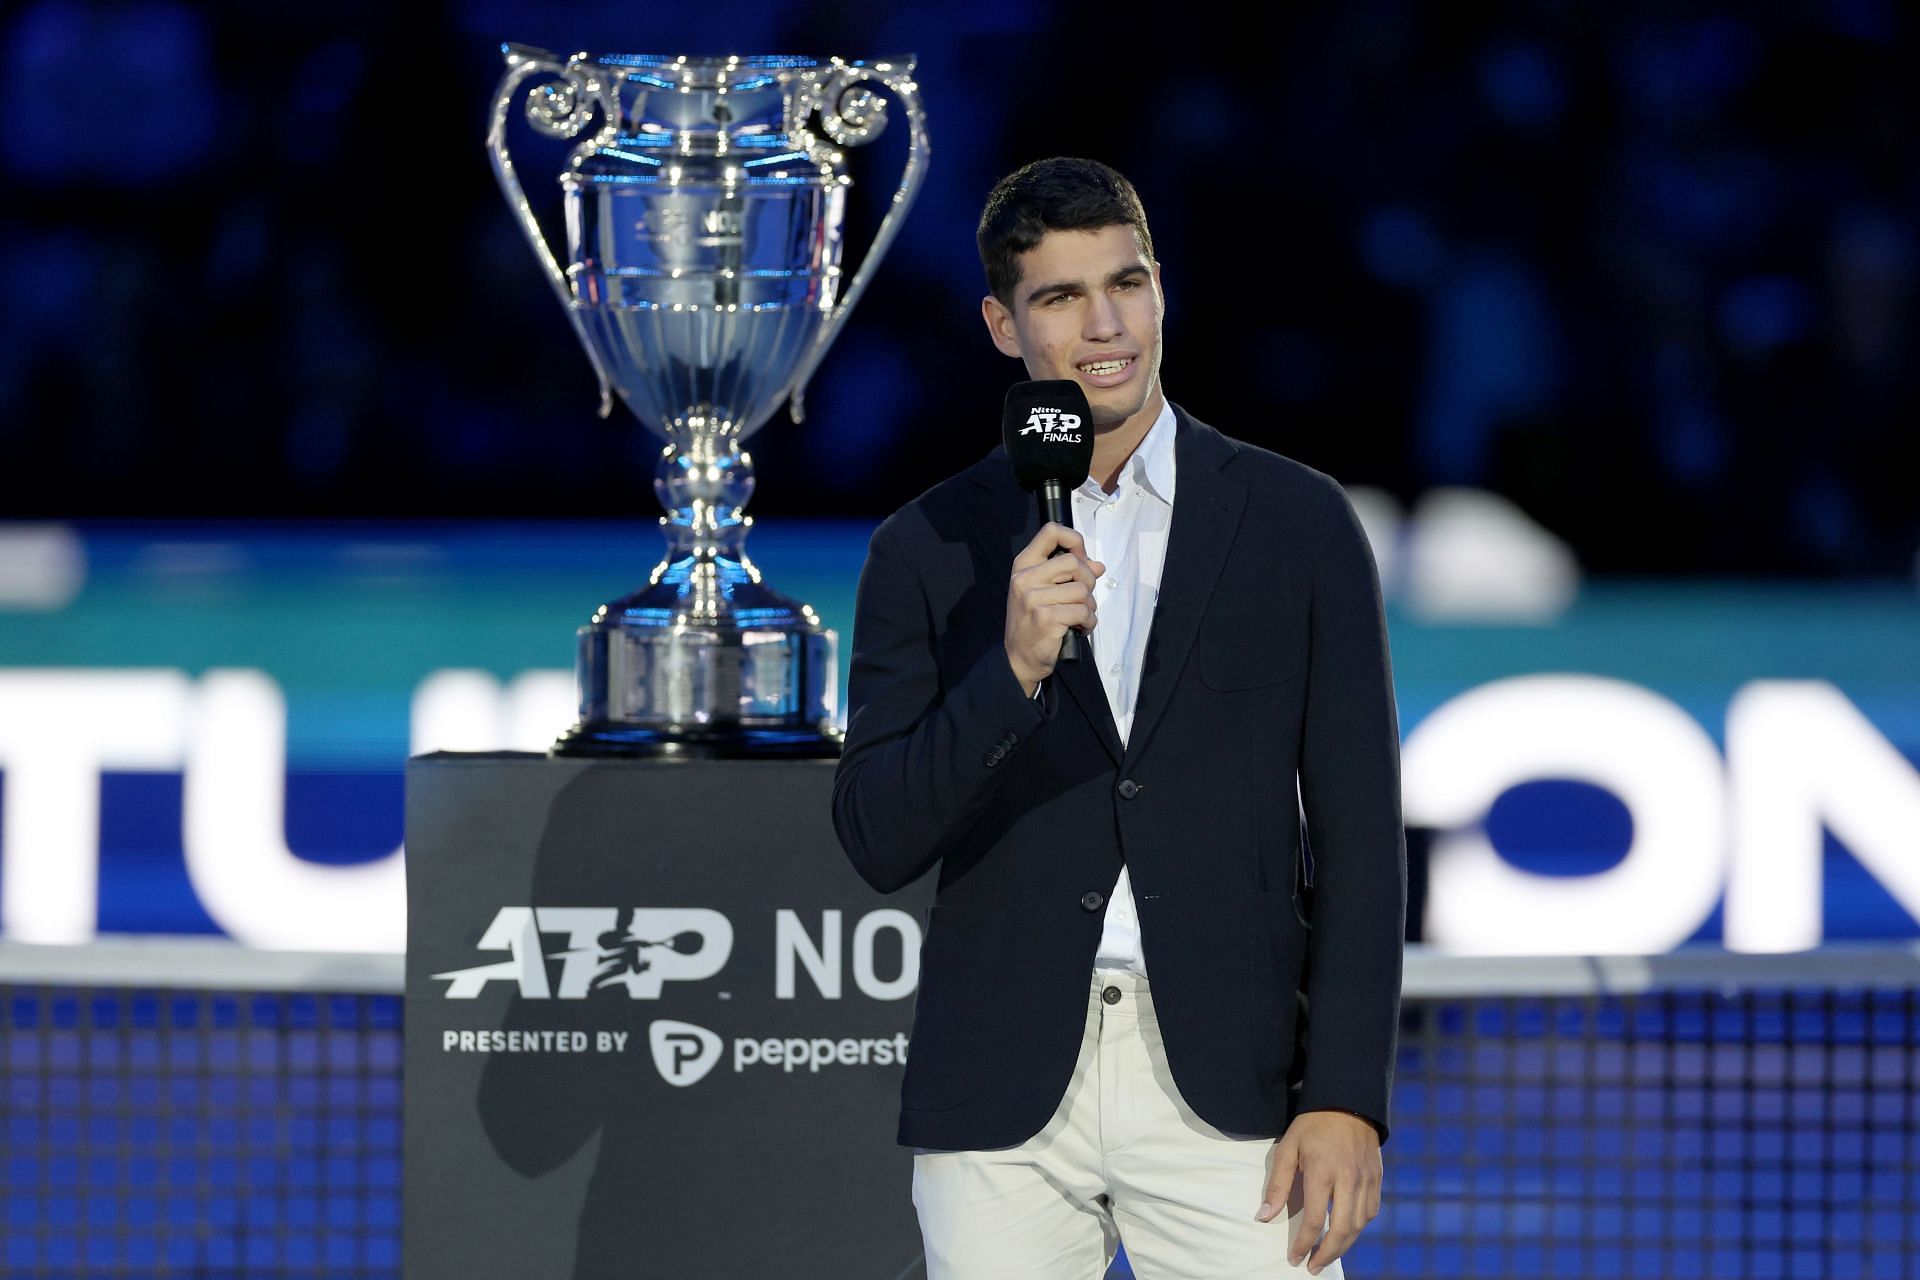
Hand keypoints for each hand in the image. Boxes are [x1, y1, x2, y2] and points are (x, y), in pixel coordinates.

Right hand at [1004, 522, 1103, 694]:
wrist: (1019, 658)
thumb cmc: (1033, 623)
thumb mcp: (1046, 592)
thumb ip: (1070, 575)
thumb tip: (1098, 566)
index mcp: (1023, 565)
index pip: (1051, 532)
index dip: (1074, 541)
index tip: (1080, 558)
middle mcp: (1025, 578)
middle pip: (1074, 562)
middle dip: (1088, 581)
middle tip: (1083, 597)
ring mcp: (1033, 597)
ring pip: (1082, 590)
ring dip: (1089, 606)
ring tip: (1079, 617)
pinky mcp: (1046, 617)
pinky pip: (1083, 611)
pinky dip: (1089, 622)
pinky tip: (1079, 628)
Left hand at [1256, 1110, 1381, 1275]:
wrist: (1348, 1101)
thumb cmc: (1312, 1125)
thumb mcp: (1288, 1148)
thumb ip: (1278, 1185)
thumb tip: (1264, 1216)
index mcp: (1323, 1172)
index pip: (1315, 1220)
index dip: (1304, 1244)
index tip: (1294, 1258)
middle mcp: (1348, 1180)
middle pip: (1342, 1230)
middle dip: (1327, 1254)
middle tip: (1312, 1267)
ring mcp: (1366, 1180)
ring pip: (1359, 1225)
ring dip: (1344, 1246)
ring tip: (1327, 1255)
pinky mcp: (1377, 1178)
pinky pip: (1370, 1212)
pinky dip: (1359, 1228)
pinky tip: (1347, 1233)